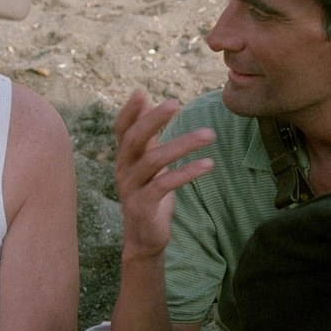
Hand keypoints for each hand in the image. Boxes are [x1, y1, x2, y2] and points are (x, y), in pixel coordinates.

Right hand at [113, 90, 214, 260]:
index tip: (140, 92)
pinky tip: (208, 164)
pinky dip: (187, 172)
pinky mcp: (142, 206)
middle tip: (175, 103)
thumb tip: (148, 103)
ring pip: (153, 160)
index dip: (129, 111)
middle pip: (133, 140)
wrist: (144, 238)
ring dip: (183, 144)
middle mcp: (122, 170)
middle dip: (153, 120)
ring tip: (209, 134)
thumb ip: (148, 138)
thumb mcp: (148, 164)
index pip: (121, 129)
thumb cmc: (150, 195)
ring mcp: (130, 188)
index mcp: (124, 158)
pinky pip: (164, 184)